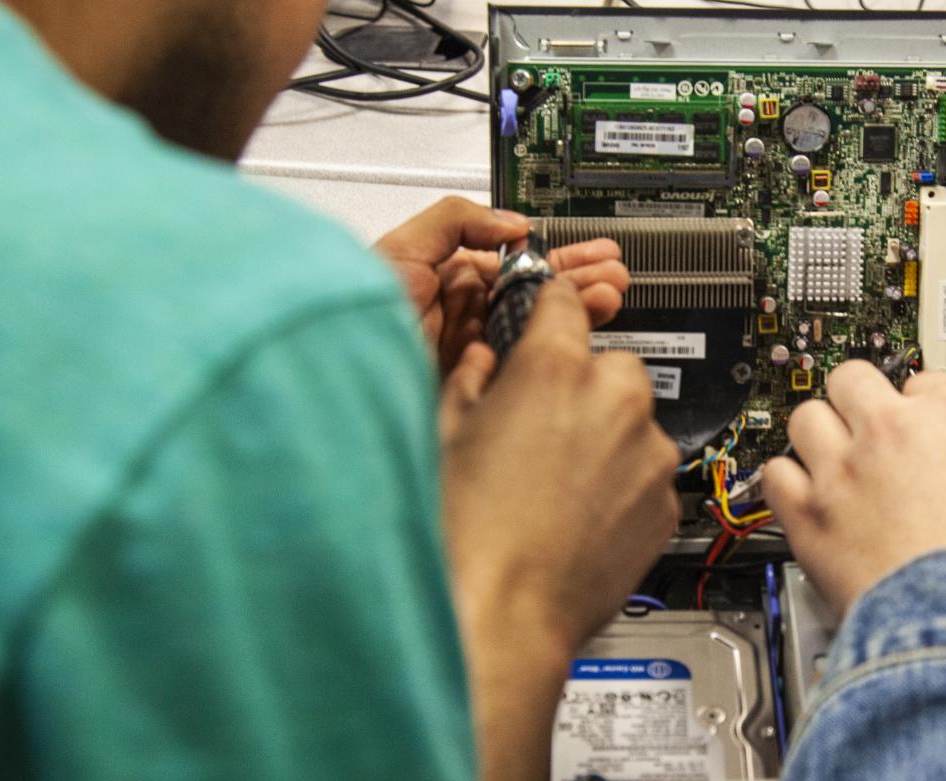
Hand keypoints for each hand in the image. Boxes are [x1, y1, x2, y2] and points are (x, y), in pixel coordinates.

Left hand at [373, 197, 628, 371]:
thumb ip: (456, 221)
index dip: (557, 258)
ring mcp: (469, 358)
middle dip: (577, 284)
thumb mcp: (402, 247)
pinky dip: (549, 357)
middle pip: (534, 298)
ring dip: (575, 316)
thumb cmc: (351, 314)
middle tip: (614, 277)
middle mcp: (461, 319)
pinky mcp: (472, 393)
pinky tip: (569, 344)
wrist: (331, 378)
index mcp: (446, 280)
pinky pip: (521, 372)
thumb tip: (513, 224)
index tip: (591, 254)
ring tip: (609, 300)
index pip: (516, 265)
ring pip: (535, 333)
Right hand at [436, 281, 678, 780]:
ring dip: (605, 439)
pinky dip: (623, 486)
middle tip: (538, 428)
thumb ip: (471, 380)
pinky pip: (648, 474)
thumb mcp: (444, 434)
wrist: (502, 615)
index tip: (547, 312)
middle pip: (610, 364)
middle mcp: (615, 399)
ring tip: (554, 484)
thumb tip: (480, 362)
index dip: (549, 305)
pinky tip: (577, 515)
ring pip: (634, 422)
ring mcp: (650, 453)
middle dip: (580, 385)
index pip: (563, 298)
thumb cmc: (466, 532)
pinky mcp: (667, 502)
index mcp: (555, 366)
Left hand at [764, 362, 945, 616]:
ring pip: (805, 418)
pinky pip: (774, 475)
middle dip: (856, 402)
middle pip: (852, 379)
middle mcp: (894, 429)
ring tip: (828, 462)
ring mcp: (845, 467)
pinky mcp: (809, 512)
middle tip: (863, 430)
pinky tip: (800, 499)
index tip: (917, 427)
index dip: (919, 407)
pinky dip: (784, 485)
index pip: (924, 381)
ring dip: (816, 437)